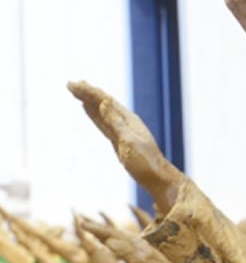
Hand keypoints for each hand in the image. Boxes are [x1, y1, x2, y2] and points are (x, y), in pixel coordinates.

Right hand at [68, 81, 180, 211]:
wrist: (157, 179)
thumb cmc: (146, 162)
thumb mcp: (129, 141)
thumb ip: (116, 122)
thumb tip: (104, 102)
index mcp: (129, 120)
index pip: (106, 101)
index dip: (90, 92)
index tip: (74, 84)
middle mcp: (126, 122)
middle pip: (103, 103)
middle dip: (87, 93)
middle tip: (70, 84)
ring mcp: (122, 131)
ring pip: (103, 112)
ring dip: (90, 101)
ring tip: (77, 91)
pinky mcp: (119, 140)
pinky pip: (104, 123)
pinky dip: (95, 114)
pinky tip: (90, 109)